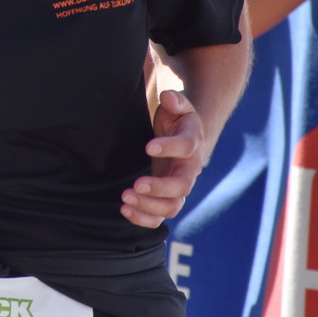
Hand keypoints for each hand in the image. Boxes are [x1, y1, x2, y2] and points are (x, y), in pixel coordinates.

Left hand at [123, 89, 206, 227]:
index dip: (170, 148)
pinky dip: (144, 219)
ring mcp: (178, 188)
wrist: (184, 139)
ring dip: (149, 206)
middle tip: (136, 185)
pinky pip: (159, 218)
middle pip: (182, 186)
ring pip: (172, 207)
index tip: (148, 147)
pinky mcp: (166, 199)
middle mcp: (189, 169)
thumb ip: (175, 100)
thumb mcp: (177, 106)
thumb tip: (168, 97)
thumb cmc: (177, 120)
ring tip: (125, 198)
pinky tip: (124, 210)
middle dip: (159, 188)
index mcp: (192, 143)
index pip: (187, 147)